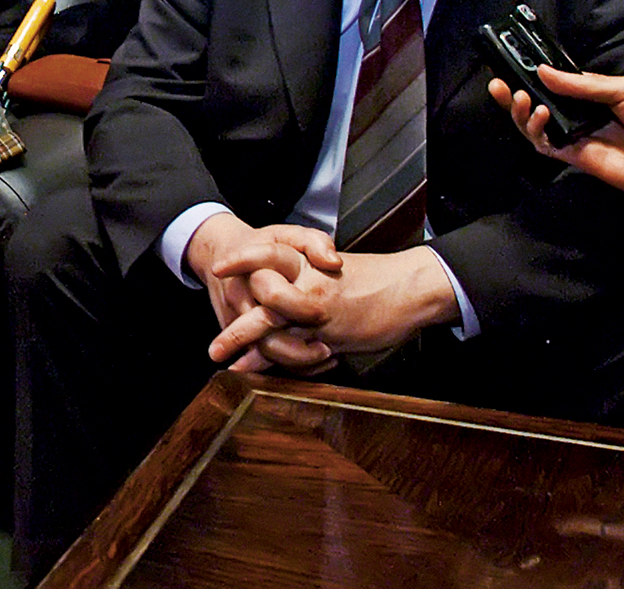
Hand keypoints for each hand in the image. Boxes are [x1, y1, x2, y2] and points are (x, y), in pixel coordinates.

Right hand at [184, 213, 343, 373]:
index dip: (298, 305)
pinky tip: (309, 364)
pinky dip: (284, 364)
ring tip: (323, 357)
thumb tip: (334, 263)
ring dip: (292, 360)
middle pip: (266, 331)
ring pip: (261, 349)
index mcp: (255, 267)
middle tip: (326, 349)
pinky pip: (256, 357)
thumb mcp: (287, 234)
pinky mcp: (232, 332)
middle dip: (295, 348)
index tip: (320, 314)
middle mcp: (241, 294)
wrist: (218, 256)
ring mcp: (234, 316)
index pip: (272, 290)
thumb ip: (315, 242)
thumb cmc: (260, 245)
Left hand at [209, 247, 460, 372]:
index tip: (217, 269)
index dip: (242, 259)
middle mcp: (308, 283)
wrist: (410, 288)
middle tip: (213, 342)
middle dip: (235, 320)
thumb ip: (302, 277)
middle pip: (261, 293)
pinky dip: (269, 361)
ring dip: (242, 342)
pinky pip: (293, 350)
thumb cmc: (373, 280)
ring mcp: (317, 309)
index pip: (268, 253)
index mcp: (307, 261)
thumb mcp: (332, 270)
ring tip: (221, 357)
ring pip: (271, 325)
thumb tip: (276, 285)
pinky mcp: (330, 334)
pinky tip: (250, 369)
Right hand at [487, 67, 623, 215]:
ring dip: (521, 113)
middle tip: (497, 84)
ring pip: (537, 127)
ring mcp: (579, 138)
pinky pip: (548, 147)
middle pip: (539, 106)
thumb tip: (544, 72)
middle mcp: (582, 116)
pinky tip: (538, 117)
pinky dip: (537, 133)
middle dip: (515, 95)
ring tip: (518, 97)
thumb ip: (584, 85)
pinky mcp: (579, 159)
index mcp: (595, 96)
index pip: (556, 84)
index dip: (533, 76)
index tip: (512, 65)